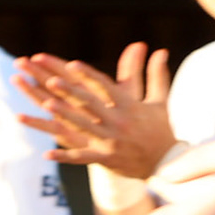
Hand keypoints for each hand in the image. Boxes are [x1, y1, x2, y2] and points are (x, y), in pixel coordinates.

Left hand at [14, 42, 174, 178]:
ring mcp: (111, 141)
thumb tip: (162, 51)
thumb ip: (156, 75)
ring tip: (46, 104)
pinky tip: (47, 154)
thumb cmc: (161, 129)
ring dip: (64, 115)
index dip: (88, 75)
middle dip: (70, 91)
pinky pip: (83, 157)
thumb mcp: (160, 101)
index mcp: (128, 106)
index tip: (71, 64)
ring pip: (84, 126)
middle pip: (90, 103)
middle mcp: (118, 121)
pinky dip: (65, 156)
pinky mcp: (107, 159)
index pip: (105, 86)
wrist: (169, 163)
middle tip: (51, 80)